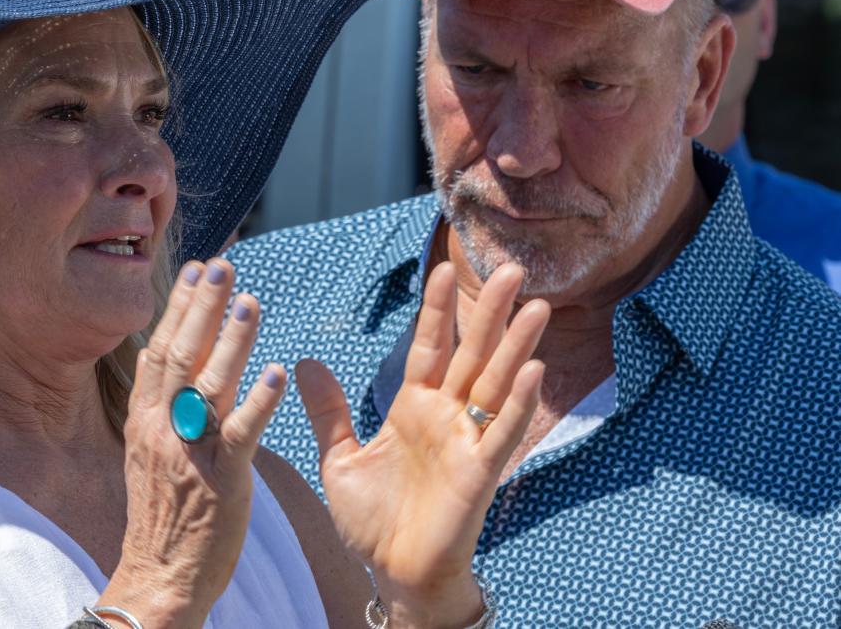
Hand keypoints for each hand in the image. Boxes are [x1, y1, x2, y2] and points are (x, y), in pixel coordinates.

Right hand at [100, 259, 285, 628]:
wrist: (159, 576)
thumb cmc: (161, 514)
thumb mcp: (146, 451)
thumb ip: (155, 404)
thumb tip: (156, 357)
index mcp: (145, 420)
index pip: (159, 351)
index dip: (177, 308)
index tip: (194, 269)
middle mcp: (163, 429)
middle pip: (181, 356)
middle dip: (201, 308)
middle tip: (221, 266)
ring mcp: (190, 452)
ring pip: (211, 386)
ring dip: (232, 341)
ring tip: (250, 301)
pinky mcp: (221, 479)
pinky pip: (241, 433)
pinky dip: (259, 400)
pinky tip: (277, 371)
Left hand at [297, 262, 547, 628]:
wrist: (392, 574)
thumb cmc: (372, 522)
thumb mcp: (340, 459)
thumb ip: (329, 412)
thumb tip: (305, 363)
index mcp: (413, 408)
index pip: (429, 347)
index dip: (436, 311)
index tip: (442, 271)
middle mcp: (446, 418)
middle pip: (472, 353)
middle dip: (490, 311)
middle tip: (511, 268)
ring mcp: (466, 442)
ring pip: (495, 383)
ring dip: (516, 346)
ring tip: (536, 305)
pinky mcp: (479, 473)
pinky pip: (502, 432)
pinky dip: (517, 403)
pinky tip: (533, 370)